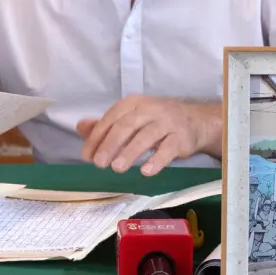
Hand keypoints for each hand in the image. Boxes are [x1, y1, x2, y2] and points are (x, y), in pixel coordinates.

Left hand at [78, 95, 216, 175]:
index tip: (87, 156)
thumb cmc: (156, 121)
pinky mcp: (181, 137)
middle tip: (99, 163)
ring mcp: (167, 122)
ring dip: (131, 152)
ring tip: (117, 168)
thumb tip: (80, 127)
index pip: (111, 118)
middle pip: (128, 125)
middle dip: (111, 144)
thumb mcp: (131, 118)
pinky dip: (157, 160)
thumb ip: (106, 124)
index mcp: (133, 103)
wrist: (195, 122)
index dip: (97, 137)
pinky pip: (168, 148)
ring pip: (147, 135)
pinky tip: (146, 171)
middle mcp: (150, 109)